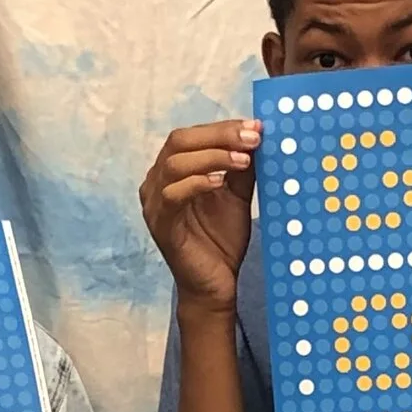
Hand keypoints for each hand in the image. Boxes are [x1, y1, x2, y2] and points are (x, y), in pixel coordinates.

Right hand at [141, 121, 258, 314]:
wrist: (216, 284)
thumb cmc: (221, 239)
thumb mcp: (237, 196)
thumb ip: (241, 168)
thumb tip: (256, 135)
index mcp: (172, 170)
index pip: (191, 136)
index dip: (222, 128)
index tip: (255, 127)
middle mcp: (157, 182)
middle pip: (179, 142)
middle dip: (218, 136)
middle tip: (251, 138)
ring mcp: (155, 204)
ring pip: (174, 164)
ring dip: (212, 157)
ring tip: (243, 161)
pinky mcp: (161, 225)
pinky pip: (172, 195)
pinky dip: (197, 183)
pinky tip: (220, 182)